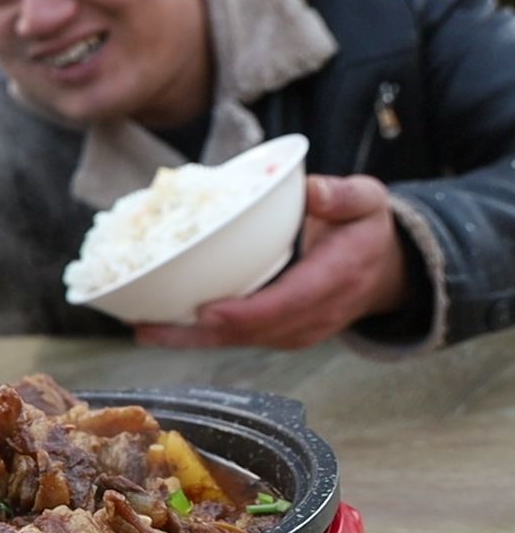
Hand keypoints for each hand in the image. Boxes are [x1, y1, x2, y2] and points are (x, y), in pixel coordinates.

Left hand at [136, 175, 410, 348]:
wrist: (386, 271)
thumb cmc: (366, 230)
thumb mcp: (367, 201)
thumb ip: (343, 195)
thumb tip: (313, 190)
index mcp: (337, 278)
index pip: (290, 303)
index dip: (249, 313)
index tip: (209, 311)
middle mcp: (315, 314)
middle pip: (254, 331)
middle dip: (203, 333)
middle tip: (153, 324)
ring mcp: (297, 330)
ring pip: (240, 341)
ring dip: (192, 340)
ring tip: (145, 328)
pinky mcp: (280, 334)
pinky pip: (238, 339)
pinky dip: (200, 337)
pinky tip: (162, 328)